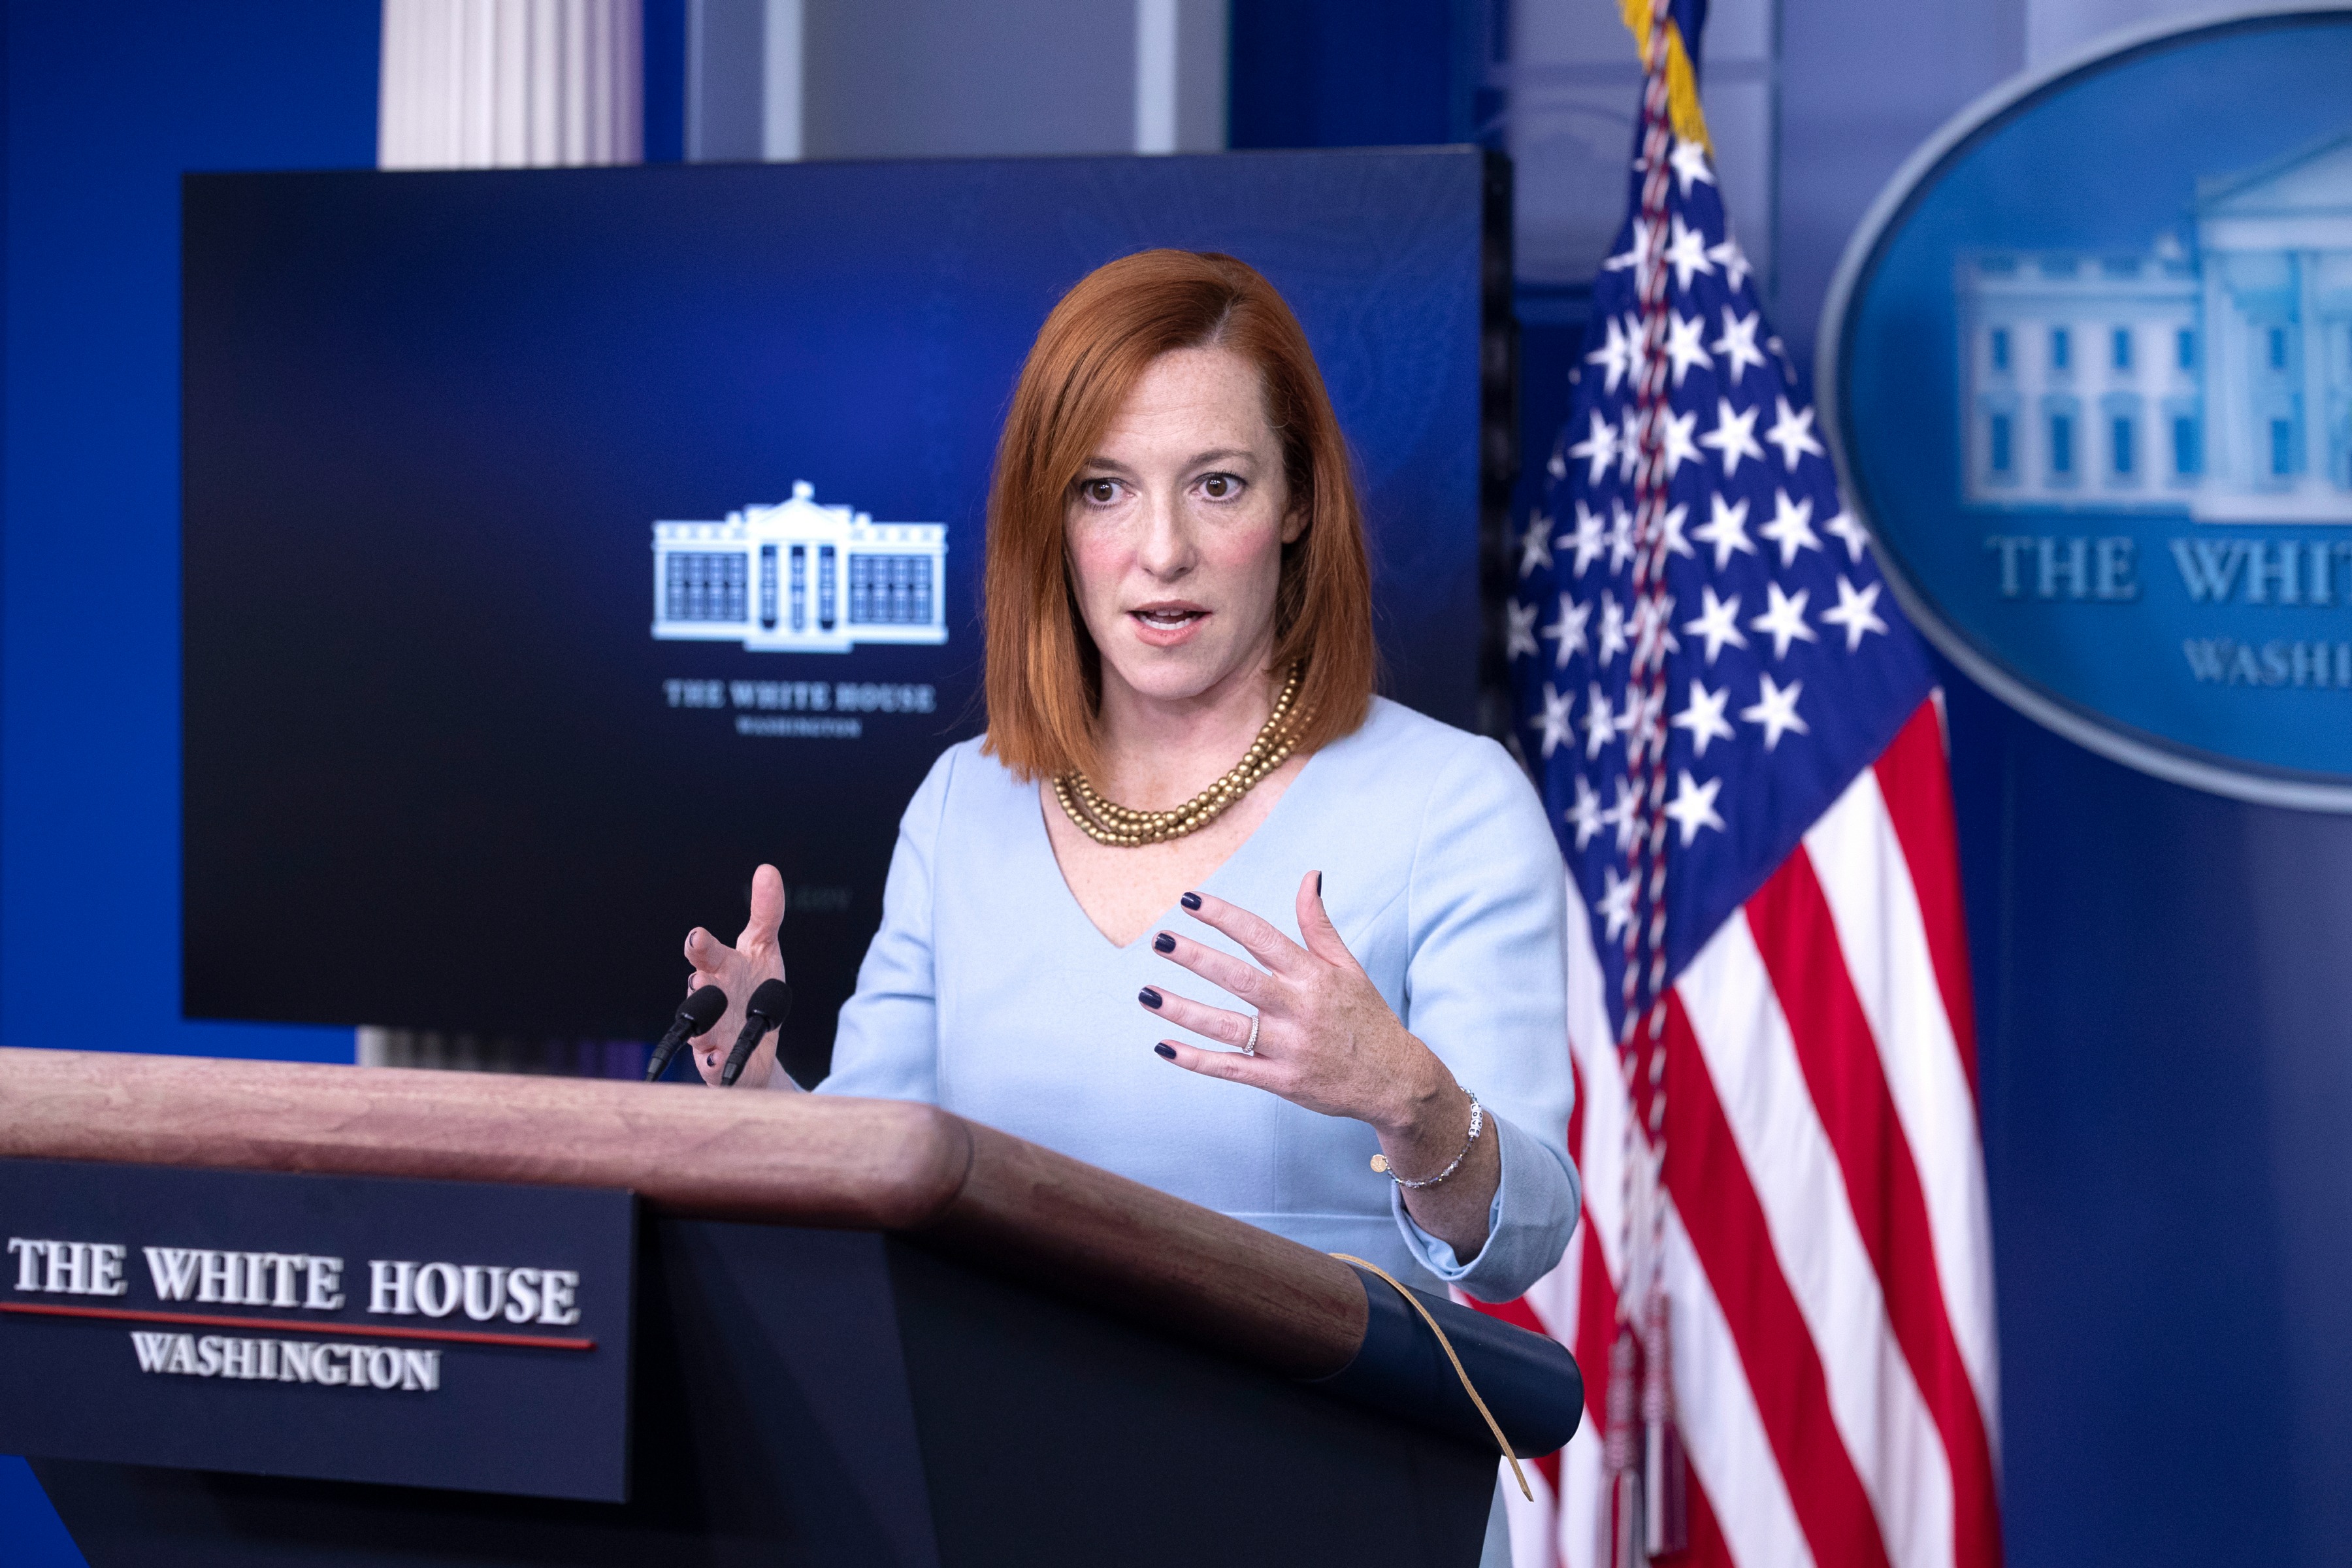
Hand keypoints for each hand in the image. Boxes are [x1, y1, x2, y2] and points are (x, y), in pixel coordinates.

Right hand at [681, 865, 787, 1087]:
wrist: (756, 1043)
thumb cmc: (755, 986)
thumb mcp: (764, 948)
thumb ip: (766, 912)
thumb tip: (767, 870)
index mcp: (721, 968)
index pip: (709, 953)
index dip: (702, 945)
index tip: (697, 937)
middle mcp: (709, 999)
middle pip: (698, 989)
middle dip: (698, 982)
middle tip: (699, 977)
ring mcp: (709, 1032)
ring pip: (699, 1028)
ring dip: (703, 1024)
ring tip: (707, 1023)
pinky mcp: (716, 1063)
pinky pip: (712, 1065)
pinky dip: (713, 1063)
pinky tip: (716, 1059)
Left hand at [1141, 872, 1440, 1129]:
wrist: (1395, 1081)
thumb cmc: (1367, 1018)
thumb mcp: (1348, 968)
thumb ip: (1319, 925)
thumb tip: (1308, 876)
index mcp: (1313, 976)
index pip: (1261, 937)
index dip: (1224, 916)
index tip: (1188, 900)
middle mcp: (1299, 1008)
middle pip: (1239, 978)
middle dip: (1196, 957)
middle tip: (1158, 939)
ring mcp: (1289, 1047)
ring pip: (1228, 1026)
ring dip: (1184, 1011)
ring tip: (1147, 994)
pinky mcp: (1281, 1080)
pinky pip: (1232, 1069)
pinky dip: (1196, 1061)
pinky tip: (1164, 1047)